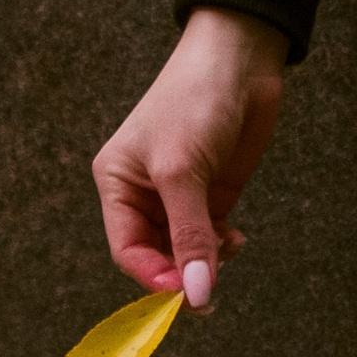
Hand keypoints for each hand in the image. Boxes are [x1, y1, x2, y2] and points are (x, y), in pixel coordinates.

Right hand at [93, 8, 287, 304]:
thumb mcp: (183, 172)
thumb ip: (189, 235)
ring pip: (186, 251)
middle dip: (182, 273)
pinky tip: (236, 240)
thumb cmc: (194, 103)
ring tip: (228, 249)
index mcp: (117, 184)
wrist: (239, 60)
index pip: (127, 250)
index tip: (184, 295)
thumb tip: (196, 295)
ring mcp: (181, 195)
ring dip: (206, 261)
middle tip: (209, 290)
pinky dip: (222, 247)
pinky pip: (211, 237)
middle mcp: (144, 194)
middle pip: (156, 256)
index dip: (153, 277)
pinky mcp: (212, 193)